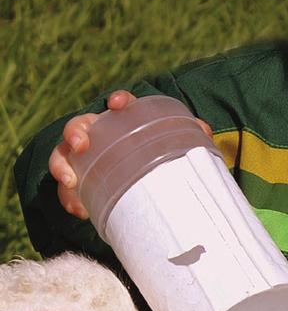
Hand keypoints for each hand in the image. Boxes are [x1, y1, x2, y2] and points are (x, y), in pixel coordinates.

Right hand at [47, 90, 212, 218]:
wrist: (155, 191)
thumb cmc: (162, 160)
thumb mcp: (178, 150)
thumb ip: (191, 138)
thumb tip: (203, 130)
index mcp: (125, 122)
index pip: (120, 105)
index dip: (118, 100)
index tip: (118, 103)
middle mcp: (100, 135)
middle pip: (79, 126)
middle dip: (74, 132)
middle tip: (80, 145)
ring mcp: (87, 159)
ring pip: (63, 156)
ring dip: (61, 166)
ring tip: (70, 181)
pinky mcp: (82, 183)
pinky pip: (68, 190)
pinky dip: (70, 199)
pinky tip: (81, 210)